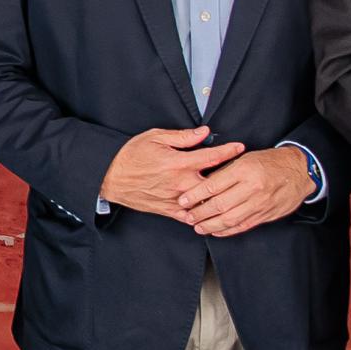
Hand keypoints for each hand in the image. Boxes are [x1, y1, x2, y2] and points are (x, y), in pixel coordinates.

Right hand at [99, 124, 243, 215]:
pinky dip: (203, 215)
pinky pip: (191, 217)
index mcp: (179, 163)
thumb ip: (183, 137)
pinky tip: (210, 211)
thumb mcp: (156, 137)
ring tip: (230, 193)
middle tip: (240, 174)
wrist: (110, 177)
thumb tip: (204, 132)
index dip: (229, 151)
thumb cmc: (131, 155)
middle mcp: (181, 183)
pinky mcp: (168, 211)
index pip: (212, 157)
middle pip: (215, 183)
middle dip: (229, 178)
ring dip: (218, 198)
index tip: (240, 147)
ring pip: (205, 203)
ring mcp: (175, 199)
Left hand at [178, 147, 314, 240]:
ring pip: (229, 219)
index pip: (213, 185)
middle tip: (187, 216)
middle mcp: (251, 188)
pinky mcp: (264, 215)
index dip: (195, 195)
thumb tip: (203, 183)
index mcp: (244, 170)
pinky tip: (215, 231)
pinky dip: (226, 231)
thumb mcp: (246, 158)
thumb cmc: (270, 162)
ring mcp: (259, 204)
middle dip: (199, 213)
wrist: (299, 172)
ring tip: (197, 226)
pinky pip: (242, 226)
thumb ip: (226, 171)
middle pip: (218, 205)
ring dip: (210, 225)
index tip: (183, 200)